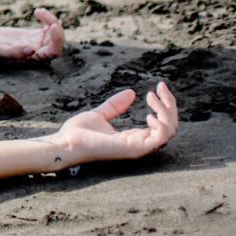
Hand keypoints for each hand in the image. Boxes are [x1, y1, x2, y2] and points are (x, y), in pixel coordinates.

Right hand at [0, 8, 63, 62]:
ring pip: (53, 33)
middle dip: (55, 27)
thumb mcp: (0, 50)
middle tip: (42, 13)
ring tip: (38, 11)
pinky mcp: (32, 35)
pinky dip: (47, 19)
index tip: (51, 26)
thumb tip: (32, 50)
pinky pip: (47, 28)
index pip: (54, 51)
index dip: (57, 40)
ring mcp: (36, 43)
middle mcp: (38, 53)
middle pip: (57, 41)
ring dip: (50, 20)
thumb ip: (15, 52)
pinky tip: (39, 12)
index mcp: (34, 60)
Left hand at [48, 82, 177, 164]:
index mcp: (133, 137)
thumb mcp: (100, 114)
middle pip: (170, 126)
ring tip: (151, 96)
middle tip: (160, 87)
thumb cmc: (78, 133)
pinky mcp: (133, 149)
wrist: (65, 142)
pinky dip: (161, 124)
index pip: (162, 124)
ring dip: (166, 110)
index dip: (164, 105)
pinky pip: (159, 139)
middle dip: (170, 104)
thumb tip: (132, 92)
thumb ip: (116, 106)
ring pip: (170, 131)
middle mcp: (139, 144)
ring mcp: (138, 148)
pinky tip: (149, 114)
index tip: (158, 87)